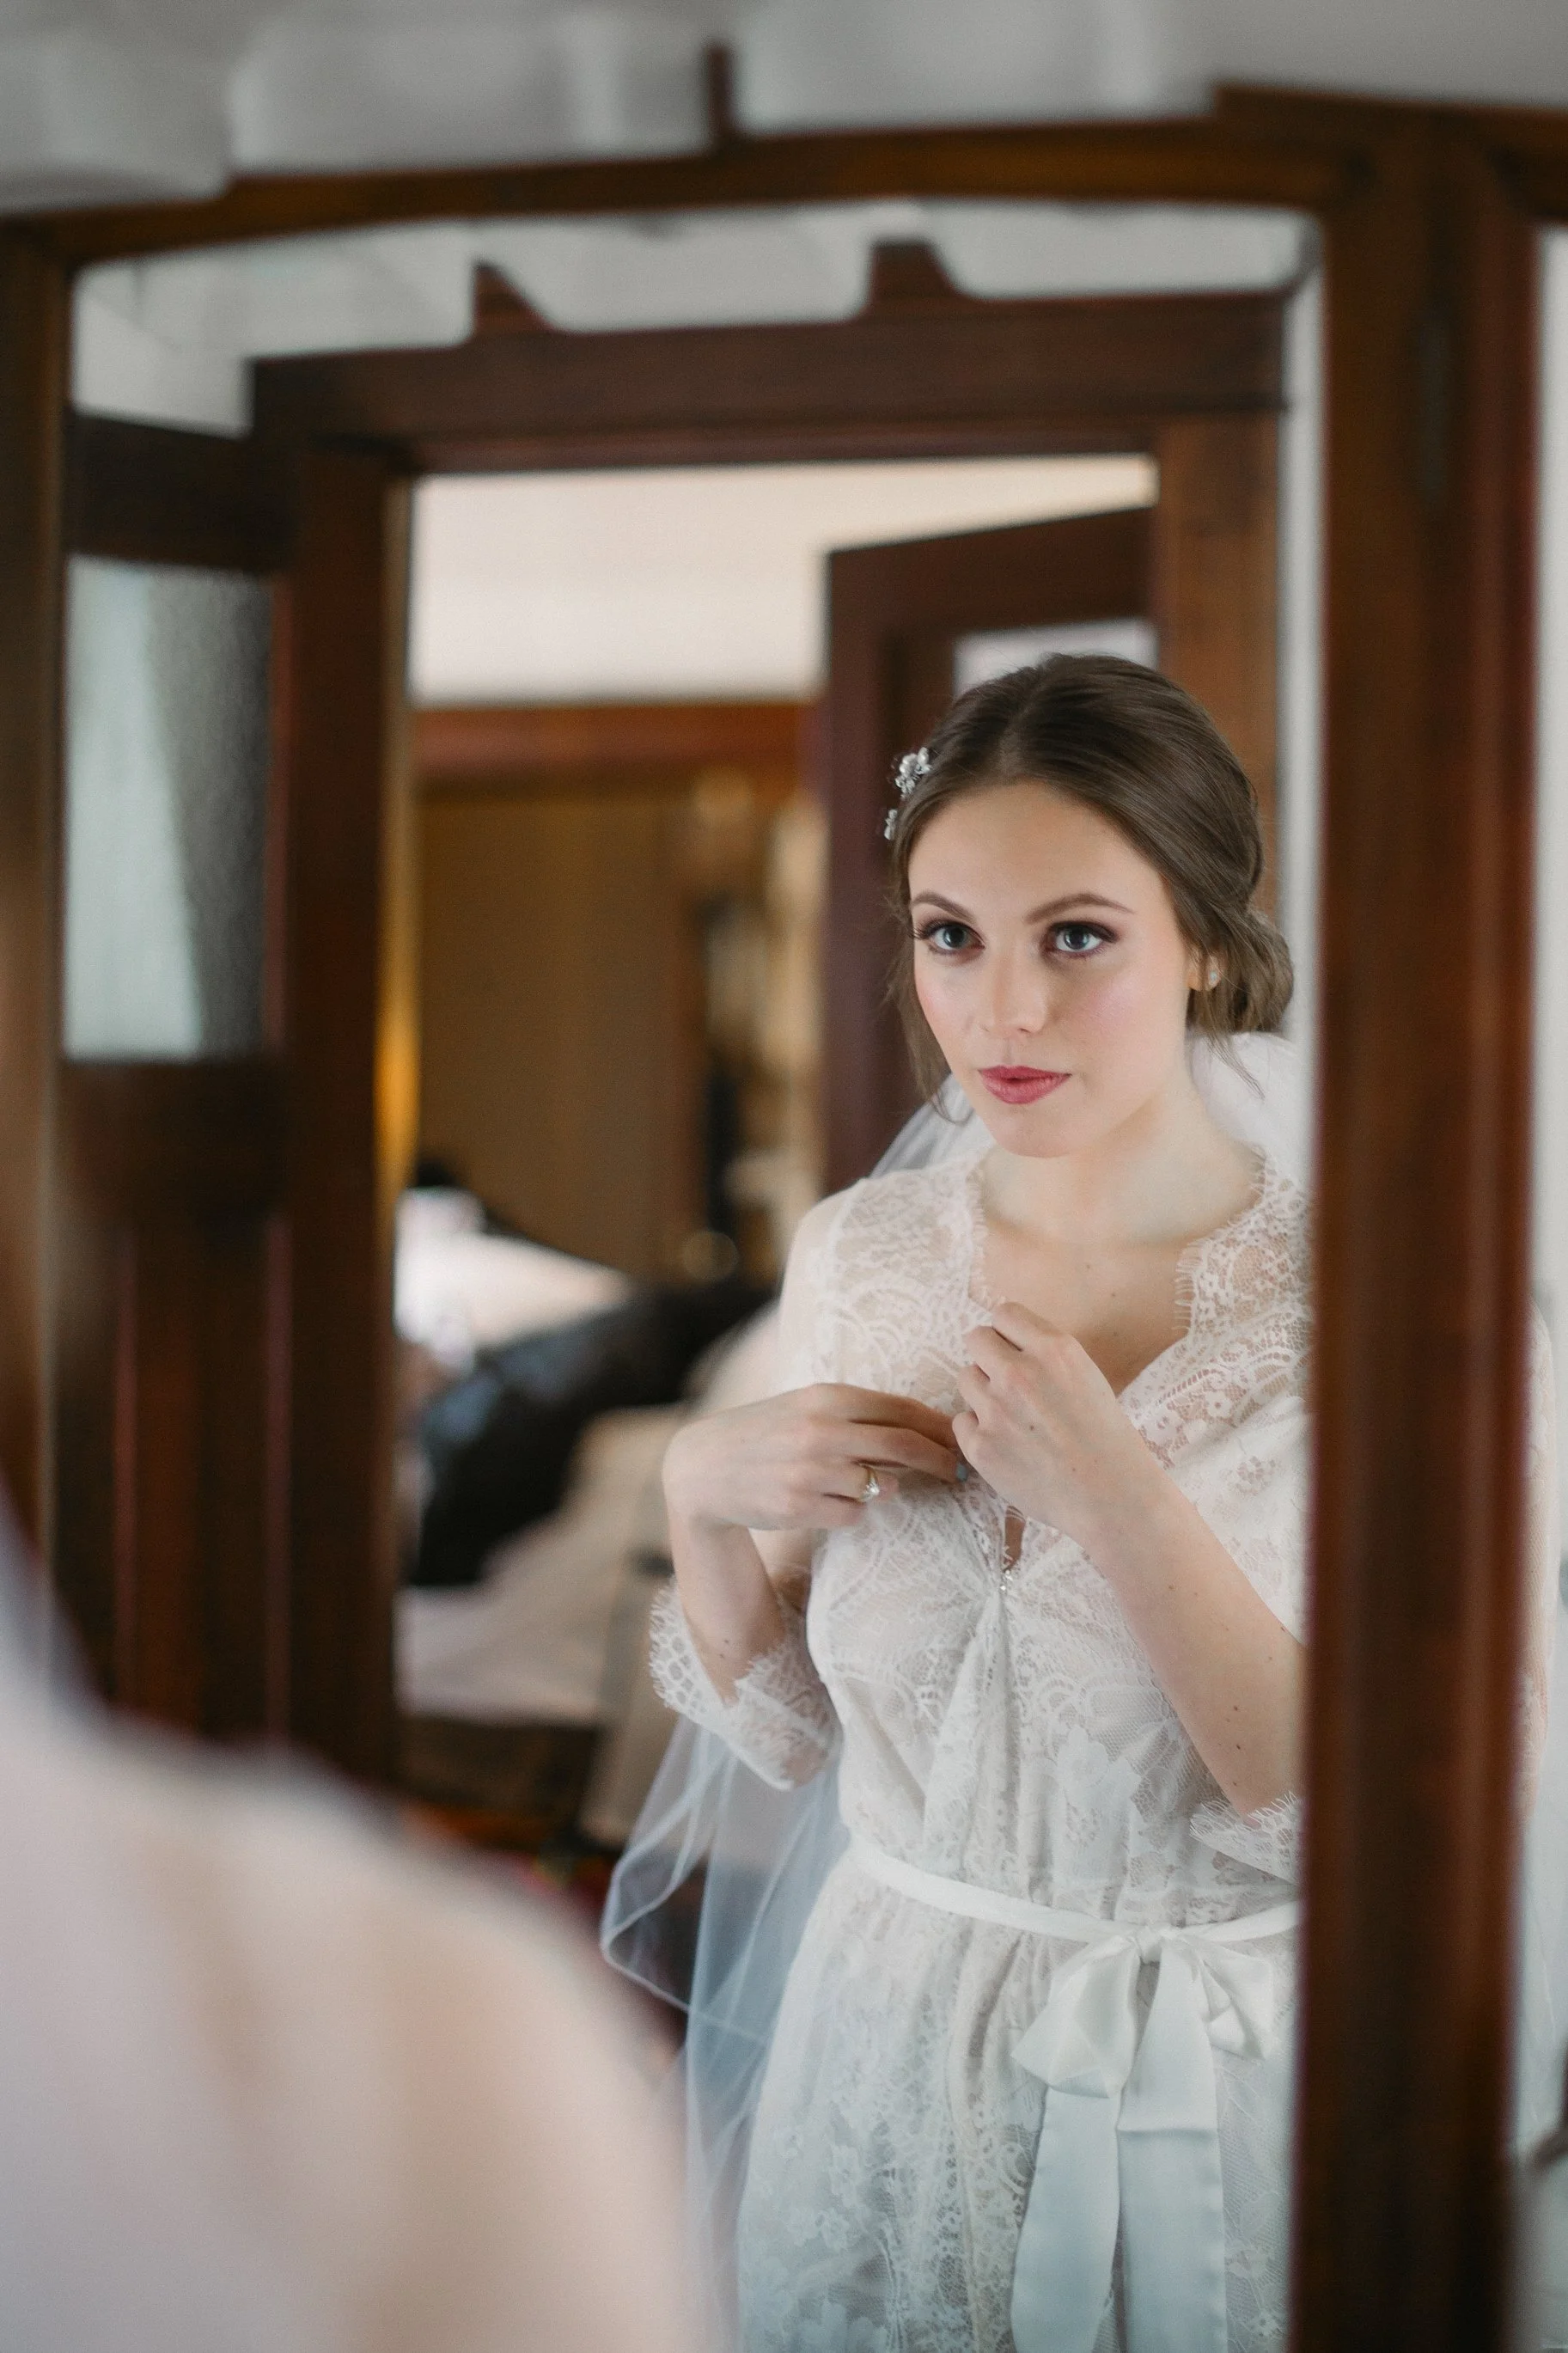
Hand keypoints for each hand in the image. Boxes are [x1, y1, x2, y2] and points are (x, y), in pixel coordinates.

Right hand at [664, 1385, 960, 1534]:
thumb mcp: (809, 1406)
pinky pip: (854, 1514)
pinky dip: (853, 1510)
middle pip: (904, 1446)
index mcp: (828, 1396)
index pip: (902, 1408)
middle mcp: (821, 1431)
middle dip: (941, 1461)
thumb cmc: (769, 1432)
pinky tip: (829, 1499)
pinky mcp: (800, 1506)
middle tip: (960, 1472)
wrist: (706, 1467)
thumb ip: (860, 1414)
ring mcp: (810, 1471)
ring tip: (866, 1482)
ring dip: (887, 1487)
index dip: (939, 1426)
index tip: (962, 1438)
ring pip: (881, 1485)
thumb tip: (925, 1429)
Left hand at [954, 1304, 1158, 1551]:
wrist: (1111, 1497)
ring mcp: (995, 1409)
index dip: (1007, 1332)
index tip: (1013, 1348)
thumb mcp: (1087, 1377)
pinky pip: (961, 1421)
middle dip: (988, 1356)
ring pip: (965, 1378)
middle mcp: (1020, 1373)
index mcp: (1054, 1350)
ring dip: (982, 1392)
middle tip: (1007, 1382)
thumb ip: (1047, 1357)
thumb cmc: (1108, 1439)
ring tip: (1010, 1417)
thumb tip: (1011, 1344)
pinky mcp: (980, 1446)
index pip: (1004, 1313)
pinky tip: (1006, 1445)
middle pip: (975, 1339)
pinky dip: (978, 1431)